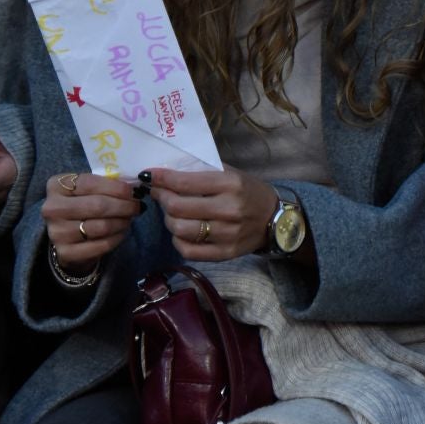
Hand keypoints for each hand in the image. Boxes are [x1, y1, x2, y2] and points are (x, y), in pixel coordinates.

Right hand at [43, 169, 143, 272]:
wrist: (67, 237)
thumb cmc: (83, 206)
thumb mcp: (88, 190)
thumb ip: (107, 185)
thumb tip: (135, 187)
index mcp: (56, 186)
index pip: (91, 183)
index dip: (117, 188)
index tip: (135, 191)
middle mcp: (52, 208)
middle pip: (98, 206)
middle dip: (124, 206)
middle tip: (138, 206)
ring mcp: (56, 232)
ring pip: (102, 226)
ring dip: (122, 222)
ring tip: (129, 218)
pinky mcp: (66, 252)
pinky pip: (102, 245)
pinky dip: (117, 237)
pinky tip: (122, 232)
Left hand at [147, 166, 279, 261]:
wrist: (275, 220)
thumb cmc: (249, 191)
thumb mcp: (231, 173)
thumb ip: (202, 171)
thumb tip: (167, 170)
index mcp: (231, 184)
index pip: (185, 182)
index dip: (161, 178)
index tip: (149, 175)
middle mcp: (230, 209)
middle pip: (178, 207)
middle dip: (162, 198)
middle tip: (160, 194)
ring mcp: (228, 234)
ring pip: (180, 230)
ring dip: (169, 220)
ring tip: (172, 213)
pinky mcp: (225, 253)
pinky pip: (188, 250)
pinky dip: (177, 240)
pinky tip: (181, 231)